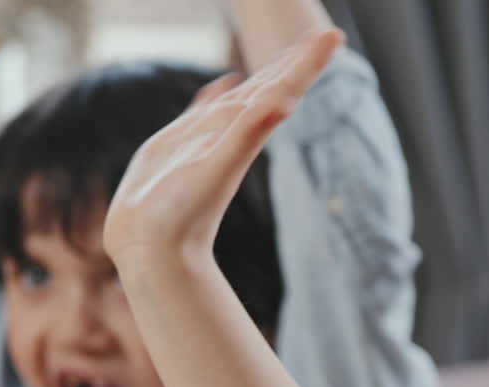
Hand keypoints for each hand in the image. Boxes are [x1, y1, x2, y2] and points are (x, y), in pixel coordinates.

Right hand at [103, 30, 342, 270]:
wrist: (155, 248)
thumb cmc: (183, 212)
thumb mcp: (218, 167)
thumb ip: (249, 132)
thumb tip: (285, 102)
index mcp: (246, 130)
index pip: (284, 87)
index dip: (309, 61)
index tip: (333, 36)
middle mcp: (233, 130)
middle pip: (273, 85)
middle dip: (297, 60)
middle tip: (325, 36)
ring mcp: (209, 136)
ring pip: (244, 95)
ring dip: (266, 73)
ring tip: (287, 54)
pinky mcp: (184, 145)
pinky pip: (207, 110)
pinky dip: (219, 92)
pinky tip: (225, 83)